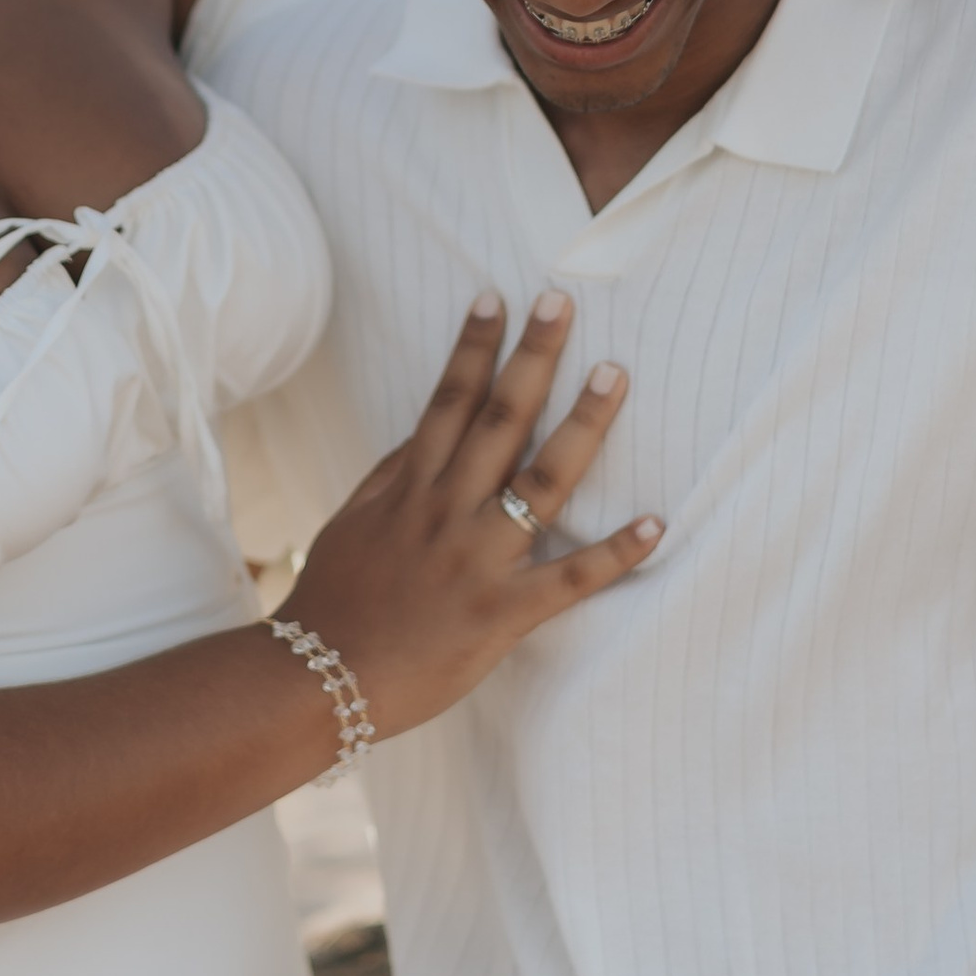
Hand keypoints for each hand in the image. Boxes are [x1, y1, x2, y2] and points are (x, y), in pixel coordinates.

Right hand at [285, 293, 659, 740]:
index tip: (497, 297)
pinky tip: (655, 524)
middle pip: (500, 420)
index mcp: (410, 488)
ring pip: (541, 482)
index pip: (447, 401)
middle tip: (562, 303)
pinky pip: (569, 580)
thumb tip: (425, 430)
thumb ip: (390, 474)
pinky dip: (615, 554)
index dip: (473, 347)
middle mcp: (446, 511)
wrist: (319, 678)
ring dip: (583, 426)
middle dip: (533, 357)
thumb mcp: (350, 521)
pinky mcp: (502, 612)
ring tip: (614, 375)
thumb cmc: (334, 600)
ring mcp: (477, 560)